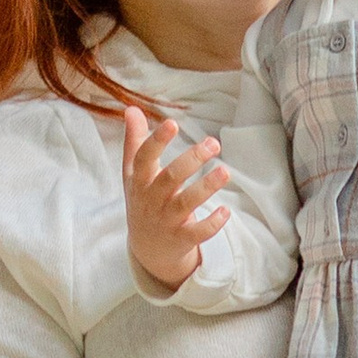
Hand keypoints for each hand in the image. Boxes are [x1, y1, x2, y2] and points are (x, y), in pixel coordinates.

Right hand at [121, 102, 228, 291]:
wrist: (146, 248)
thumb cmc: (143, 200)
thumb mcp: (134, 173)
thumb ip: (134, 141)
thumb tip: (131, 109)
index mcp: (140, 180)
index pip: (144, 158)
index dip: (157, 141)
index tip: (172, 123)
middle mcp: (151, 199)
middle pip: (169, 178)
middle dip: (191, 160)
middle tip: (213, 143)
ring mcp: (166, 221)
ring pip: (185, 203)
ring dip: (206, 187)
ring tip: (225, 171)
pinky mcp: (181, 239)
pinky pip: (197, 233)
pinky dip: (211, 224)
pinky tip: (226, 211)